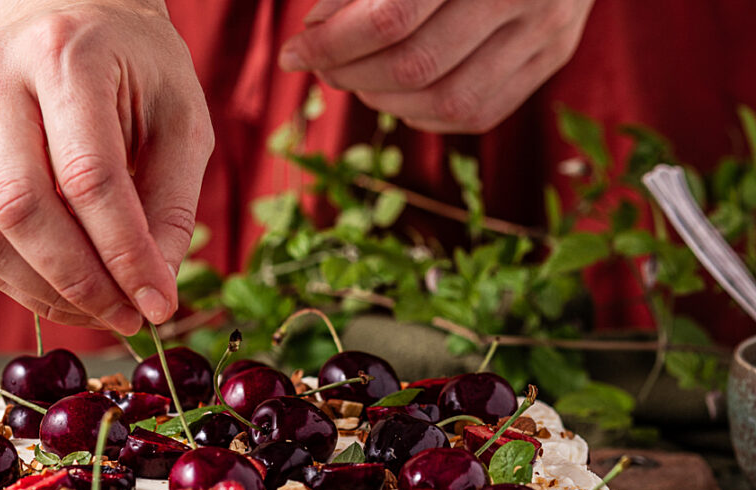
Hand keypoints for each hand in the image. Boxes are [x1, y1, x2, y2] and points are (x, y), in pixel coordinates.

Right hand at [0, 1, 212, 333]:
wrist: (75, 18)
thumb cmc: (138, 68)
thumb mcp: (181, 121)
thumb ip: (171, 204)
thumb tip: (153, 291)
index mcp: (64, 56)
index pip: (88, 176)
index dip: (124, 253)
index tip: (158, 303)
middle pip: (20, 208)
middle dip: (78, 281)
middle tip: (127, 316)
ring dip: (44, 290)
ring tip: (100, 310)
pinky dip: (22, 278)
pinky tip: (67, 290)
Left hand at [280, 0, 594, 132]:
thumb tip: (315, 28)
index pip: (390, 17)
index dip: (331, 44)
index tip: (294, 52)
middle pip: (416, 66)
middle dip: (351, 75)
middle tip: (321, 66)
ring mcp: (546, 28)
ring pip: (446, 101)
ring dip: (384, 101)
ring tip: (357, 79)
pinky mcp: (554, 55)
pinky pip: (478, 113)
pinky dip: (425, 113)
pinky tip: (400, 92)